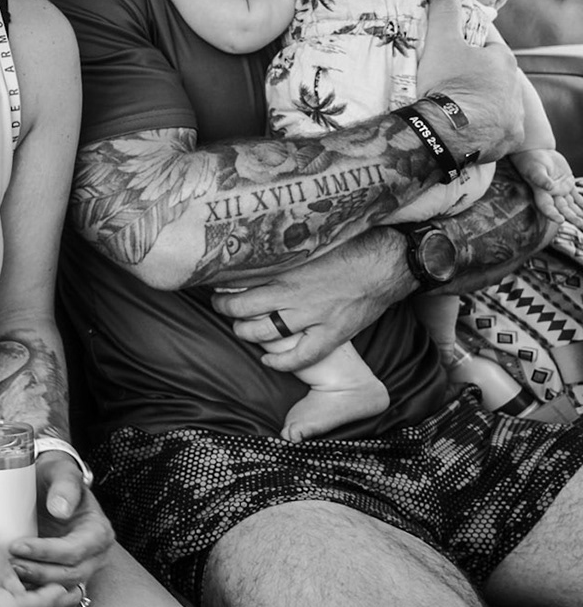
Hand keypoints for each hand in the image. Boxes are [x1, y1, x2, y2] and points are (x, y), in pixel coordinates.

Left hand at [8, 454, 112, 606]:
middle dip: (38, 574)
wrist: (49, 485)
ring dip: (38, 593)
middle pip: (69, 575)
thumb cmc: (54, 477)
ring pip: (63, 592)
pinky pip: (61, 602)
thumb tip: (60, 510)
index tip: (17, 546)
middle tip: (8, 566)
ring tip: (10, 585)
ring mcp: (82, 571)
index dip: (45, 552)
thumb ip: (65, 487)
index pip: (74, 551)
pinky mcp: (66, 579)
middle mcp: (95, 557)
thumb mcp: (61, 473)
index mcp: (98, 532)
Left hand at [211, 230, 411, 370]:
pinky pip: (302, 356)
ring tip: (241, 329)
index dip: (224, 291)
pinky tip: (268, 361)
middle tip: (222, 308)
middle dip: (228, 311)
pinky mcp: (333, 333)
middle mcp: (297, 296)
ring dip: (248, 333)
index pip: (243, 285)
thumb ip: (286, 252)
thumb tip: (259, 244)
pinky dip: (282, 362)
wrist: (388, 263)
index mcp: (289, 271)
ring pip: (267, 333)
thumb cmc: (351, 248)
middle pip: (247, 310)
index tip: (217, 288)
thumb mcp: (312, 244)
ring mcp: (315, 317)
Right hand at [414, 0, 524, 163]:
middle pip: (495, 78)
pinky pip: (497, 131)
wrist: (448, 131)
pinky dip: (485, 130)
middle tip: (449, 84)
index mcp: (503, 61)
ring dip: (482, 105)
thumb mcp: (441, 42)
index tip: (452, 55)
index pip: (489, 48)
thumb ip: (444, 13)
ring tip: (456, 110)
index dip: (470, 50)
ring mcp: (514, 115)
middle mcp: (515, 88)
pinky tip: (467, 131)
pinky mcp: (508, 139)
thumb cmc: (448, 84)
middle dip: (477, 79)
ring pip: (498, 105)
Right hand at [511, 148, 582, 230]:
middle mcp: (552, 195)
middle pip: (563, 209)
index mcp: (541, 193)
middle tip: (582, 225)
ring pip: (572, 206)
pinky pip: (578, 196)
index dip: (553, 214)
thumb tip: (549, 187)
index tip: (561, 220)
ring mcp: (561, 190)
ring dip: (580, 214)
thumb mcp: (534, 169)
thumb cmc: (530, 161)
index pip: (547, 207)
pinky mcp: (568, 184)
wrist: (536, 151)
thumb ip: (541, 178)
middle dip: (572, 218)